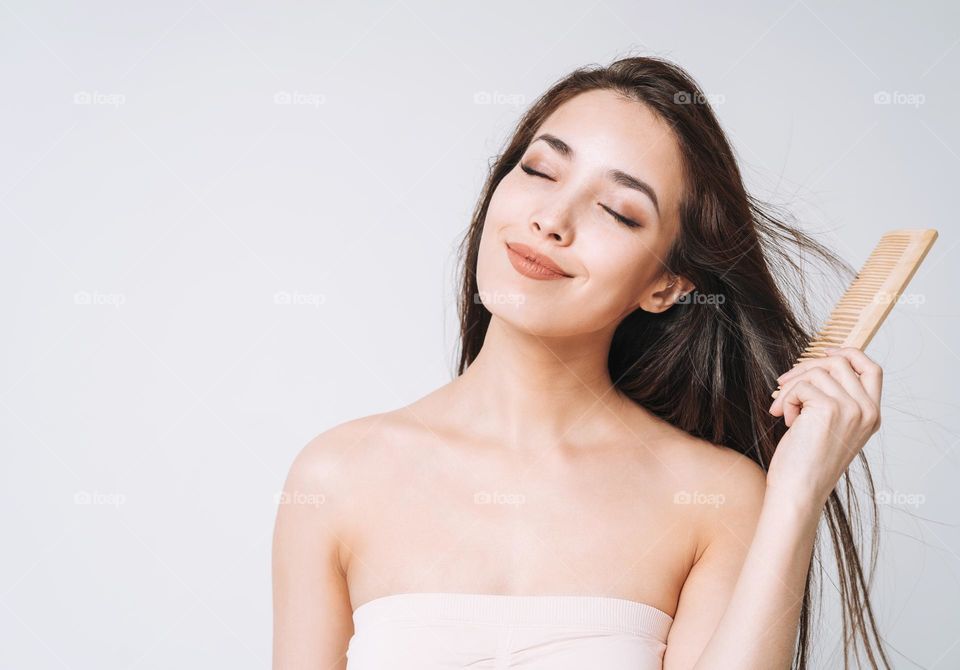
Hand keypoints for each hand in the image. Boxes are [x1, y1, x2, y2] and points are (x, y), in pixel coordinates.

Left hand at [765, 347, 882, 509]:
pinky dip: (786, 399)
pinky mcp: (830, 409)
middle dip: (806, 367)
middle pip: (841, 362)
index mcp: (871, 415)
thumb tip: (815, 366)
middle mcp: (867, 411)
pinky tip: (786, 420)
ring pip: (817, 371)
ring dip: (791, 387)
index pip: (872, 369)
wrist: (799, 490)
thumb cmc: (806, 463)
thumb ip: (834, 399)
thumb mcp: (829, 427)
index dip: (849, 353)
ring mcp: (852, 409)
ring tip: (784, 410)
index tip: (824, 351)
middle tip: (784, 383)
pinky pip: (801, 385)